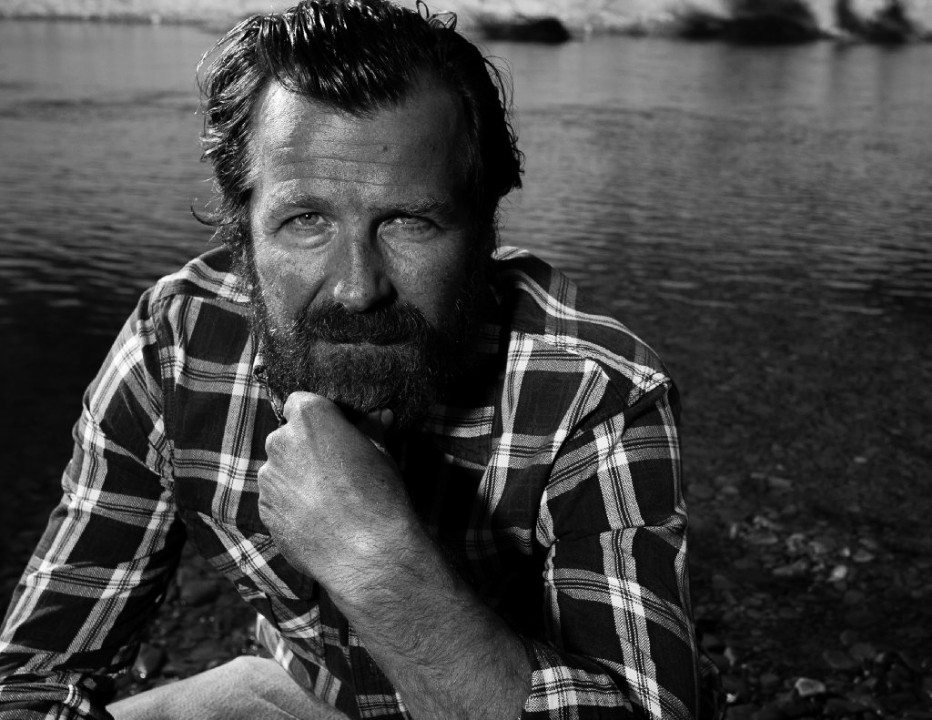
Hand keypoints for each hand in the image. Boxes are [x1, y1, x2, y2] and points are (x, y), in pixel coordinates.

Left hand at [257, 392, 418, 596]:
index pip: (300, 401)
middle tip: (335, 467)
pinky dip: (291, 504)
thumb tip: (380, 415)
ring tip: (328, 498)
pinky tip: (318, 518)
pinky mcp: (265, 510)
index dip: (317, 416)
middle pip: (287, 436)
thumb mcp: (381, 453)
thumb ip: (372, 428)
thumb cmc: (379, 494)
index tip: (334, 431)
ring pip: (280, 469)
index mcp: (310, 418)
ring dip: (297, 477)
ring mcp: (268, 478)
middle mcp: (281, 442)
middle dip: (305, 447)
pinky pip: (276, 498)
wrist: (366, 552)